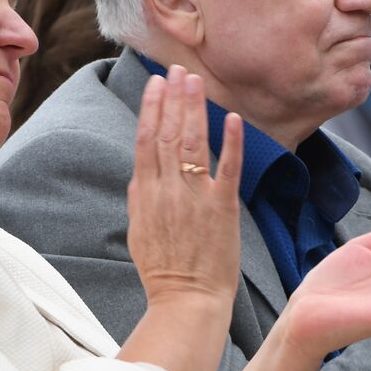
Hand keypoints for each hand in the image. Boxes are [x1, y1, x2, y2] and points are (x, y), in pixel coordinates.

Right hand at [128, 66, 242, 308]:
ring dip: (194, 109)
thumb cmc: (163, 269)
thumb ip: (140, 197)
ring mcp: (196, 197)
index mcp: (146, 193)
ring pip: (193, 143)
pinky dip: (230, 142)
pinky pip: (228, 169)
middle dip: (173, 98)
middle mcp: (168, 190)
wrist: (186, 300)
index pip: (146, 140)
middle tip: (179, 70)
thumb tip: (140, 171)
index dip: (151, 108)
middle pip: (169, 133)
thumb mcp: (139, 229)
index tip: (156, 83)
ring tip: (195, 82)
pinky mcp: (223, 208)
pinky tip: (231, 118)